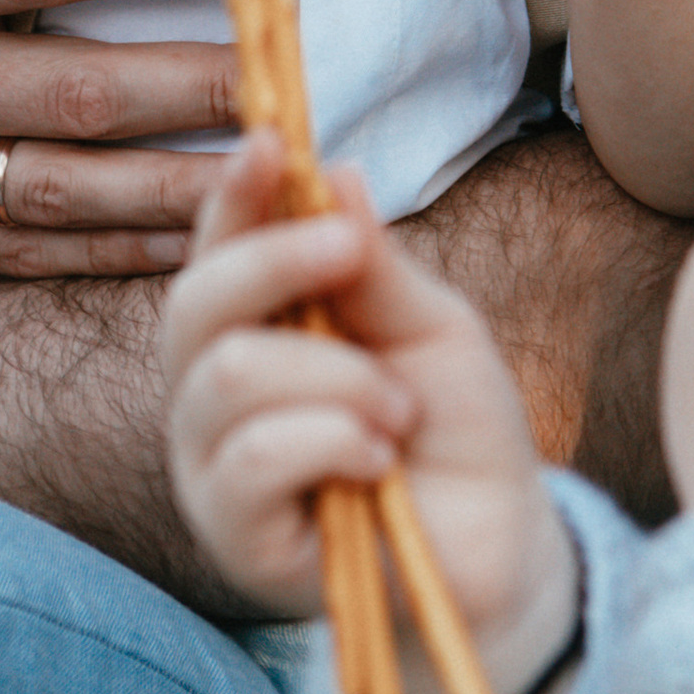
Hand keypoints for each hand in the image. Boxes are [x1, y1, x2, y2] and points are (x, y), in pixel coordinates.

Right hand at [164, 136, 575, 693]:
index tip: (271, 144)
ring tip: (397, 412)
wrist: (499, 550)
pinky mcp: (235, 539)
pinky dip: (332, 440)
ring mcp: (214, 469)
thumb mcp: (432, 330)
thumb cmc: (456, 431)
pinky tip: (379, 462)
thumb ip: (377, 268)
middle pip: (194, 303)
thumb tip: (334, 175)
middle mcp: (214, 394)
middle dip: (275, 262)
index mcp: (258, 328)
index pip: (217, 248)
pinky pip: (254, 460)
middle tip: (351, 260)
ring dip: (334, 378)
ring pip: (227, 378)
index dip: (234, 193)